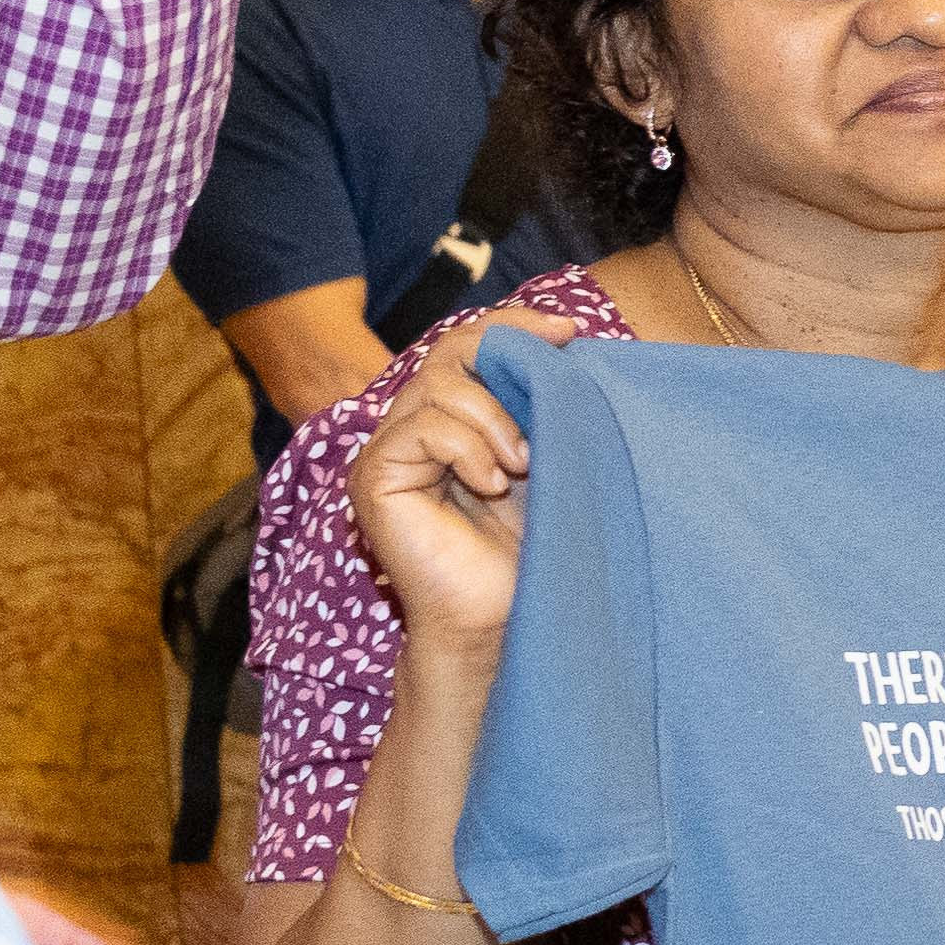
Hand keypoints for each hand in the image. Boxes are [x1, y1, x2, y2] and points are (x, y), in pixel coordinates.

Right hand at [343, 305, 579, 658]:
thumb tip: (569, 342)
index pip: (469, 346)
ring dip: (494, 418)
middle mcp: (417, 428)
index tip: (569, 332)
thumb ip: (547, 407)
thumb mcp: (554, 461)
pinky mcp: (375, 478)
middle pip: (448, 353)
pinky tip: (491, 484)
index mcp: (457, 419)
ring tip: (524, 463)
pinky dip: (466, 448)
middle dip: (505, 360)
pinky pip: (421, 428)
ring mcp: (392, 451)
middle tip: (553, 393)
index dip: (513, 328)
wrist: (509, 617)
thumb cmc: (538, 549)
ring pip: (438, 388)